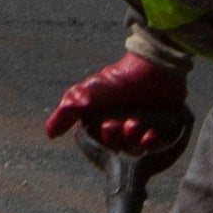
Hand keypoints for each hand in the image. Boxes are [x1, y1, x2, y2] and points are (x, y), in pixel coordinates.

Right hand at [45, 45, 192, 159]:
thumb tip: (49, 134)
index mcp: (102, 122)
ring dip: (133, 139)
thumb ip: (67, 111)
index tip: (103, 126)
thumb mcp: (87, 93)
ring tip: (134, 124)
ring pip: (136, 147)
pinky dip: (154, 143)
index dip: (100, 139)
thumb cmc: (118, 79)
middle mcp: (122, 129)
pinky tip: (150, 135)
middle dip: (115, 138)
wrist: (152, 65)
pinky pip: (159, 145)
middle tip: (115, 124)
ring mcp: (143, 130)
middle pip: (117, 146)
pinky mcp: (163, 129)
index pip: (98, 143)